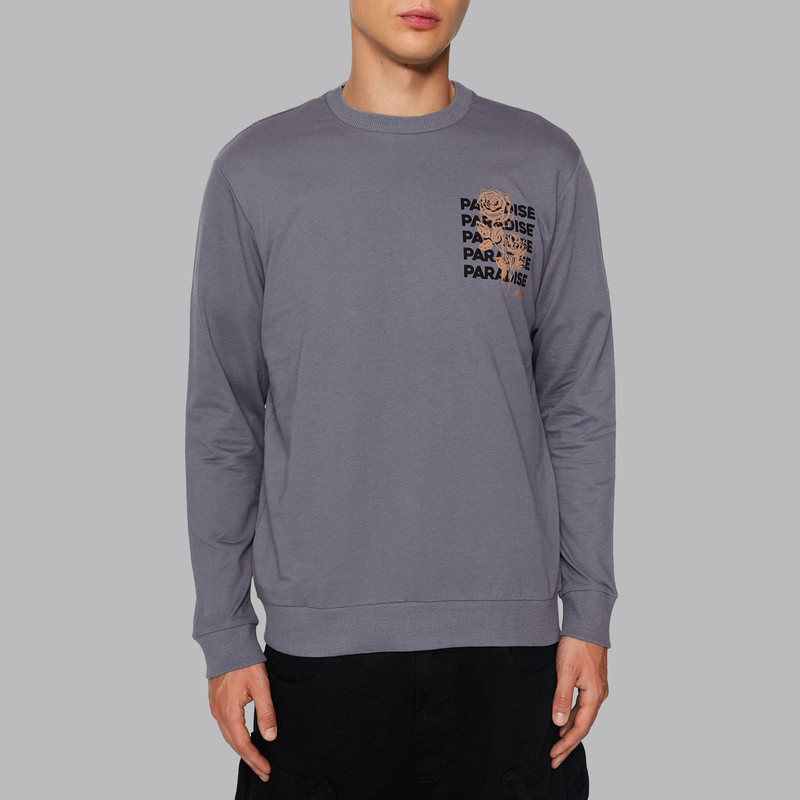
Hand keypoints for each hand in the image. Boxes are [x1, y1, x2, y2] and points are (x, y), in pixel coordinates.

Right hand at [208, 662, 277, 782]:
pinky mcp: (216, 702)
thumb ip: (266, 712)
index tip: (266, 769)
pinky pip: (225, 728)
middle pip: (234, 745)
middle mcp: (219, 713)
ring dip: (242, 750)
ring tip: (256, 760)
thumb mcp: (261, 686)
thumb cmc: (244, 662)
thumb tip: (270, 737)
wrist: (227, 644)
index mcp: (229, 712)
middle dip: (250, 759)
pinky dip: (235, 738)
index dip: (255, 758)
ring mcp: (215, 708)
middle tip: (264, 772)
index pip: (242, 744)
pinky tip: (243, 740)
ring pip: (228, 737)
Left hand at [549, 636, 608, 768]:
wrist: (587, 624)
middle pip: (584, 726)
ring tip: (558, 744)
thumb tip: (559, 723)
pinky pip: (584, 707)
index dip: (566, 743)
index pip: (580, 727)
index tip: (554, 755)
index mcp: (594, 695)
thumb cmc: (576, 645)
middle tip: (555, 759)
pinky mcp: (593, 682)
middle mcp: (599, 695)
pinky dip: (574, 717)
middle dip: (568, 743)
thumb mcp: (565, 672)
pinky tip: (564, 720)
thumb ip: (562, 698)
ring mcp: (597, 688)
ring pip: (584, 717)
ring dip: (571, 731)